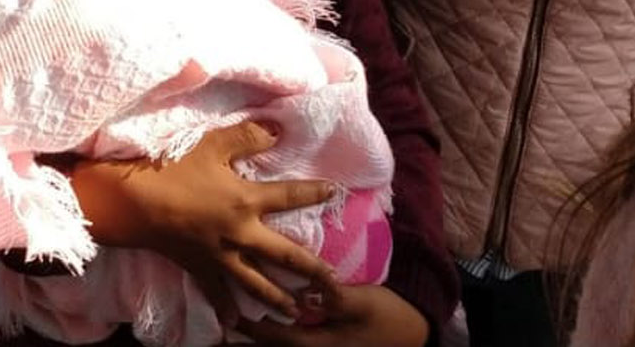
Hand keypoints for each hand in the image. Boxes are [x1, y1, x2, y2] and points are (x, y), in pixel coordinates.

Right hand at [68, 122, 335, 324]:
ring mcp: (221, 255)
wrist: (135, 201)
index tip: (336, 193)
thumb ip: (246, 137)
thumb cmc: (173, 168)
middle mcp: (241, 234)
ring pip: (257, 283)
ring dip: (279, 299)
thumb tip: (277, 131)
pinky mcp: (199, 266)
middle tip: (334, 284)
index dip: (314, 193)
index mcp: (247, 201)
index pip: (289, 197)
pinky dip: (226, 308)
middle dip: (312, 270)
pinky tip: (236, 324)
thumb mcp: (211, 144)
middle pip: (284, 255)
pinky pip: (216, 292)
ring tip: (298, 311)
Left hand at [242, 278, 429, 346]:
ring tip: (229, 326)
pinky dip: (276, 333)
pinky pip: (295, 337)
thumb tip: (306, 292)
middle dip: (247, 336)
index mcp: (322, 344)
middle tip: (220, 326)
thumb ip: (334, 298)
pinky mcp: (326, 339)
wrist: (414, 329)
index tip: (229, 315)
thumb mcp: (363, 303)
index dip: (254, 327)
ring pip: (282, 342)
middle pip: (274, 344)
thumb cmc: (388, 314)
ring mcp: (322, 345)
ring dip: (259, 335)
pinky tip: (264, 322)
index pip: (279, 338)